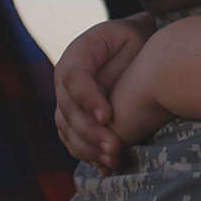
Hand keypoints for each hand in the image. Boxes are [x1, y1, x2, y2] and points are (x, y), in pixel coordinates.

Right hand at [54, 13, 155, 173]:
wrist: (131, 52)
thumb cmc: (135, 40)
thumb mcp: (133, 33)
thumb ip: (129, 39)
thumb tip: (136, 38)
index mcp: (77, 55)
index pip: (74, 79)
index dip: (88, 99)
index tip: (108, 116)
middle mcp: (64, 80)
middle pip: (69, 110)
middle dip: (91, 131)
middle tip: (115, 147)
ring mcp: (66, 101)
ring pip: (68, 129)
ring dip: (89, 148)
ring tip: (113, 159)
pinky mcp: (73, 119)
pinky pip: (73, 140)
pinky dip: (88, 154)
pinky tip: (107, 167)